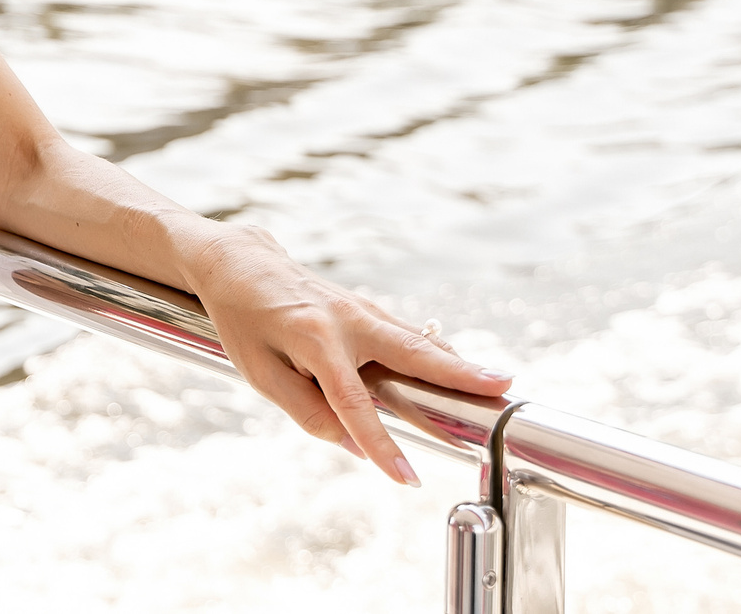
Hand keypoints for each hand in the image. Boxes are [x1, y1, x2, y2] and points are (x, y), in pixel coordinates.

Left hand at [173, 221, 512, 486]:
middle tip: (503, 388)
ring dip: (458, 362)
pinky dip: (437, 351)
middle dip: (459, 374)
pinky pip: (407, 333)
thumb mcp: (258, 372)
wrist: (237, 263)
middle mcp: (346, 317)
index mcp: (314, 338)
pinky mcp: (365, 306)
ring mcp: (360, 307)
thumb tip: (352, 446)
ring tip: (499, 383)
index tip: (406, 478)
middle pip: (412, 352)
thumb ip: (305, 410)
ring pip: (417, 340)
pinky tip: (461, 368)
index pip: (353, 403)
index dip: (380, 444)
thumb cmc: (242, 320)